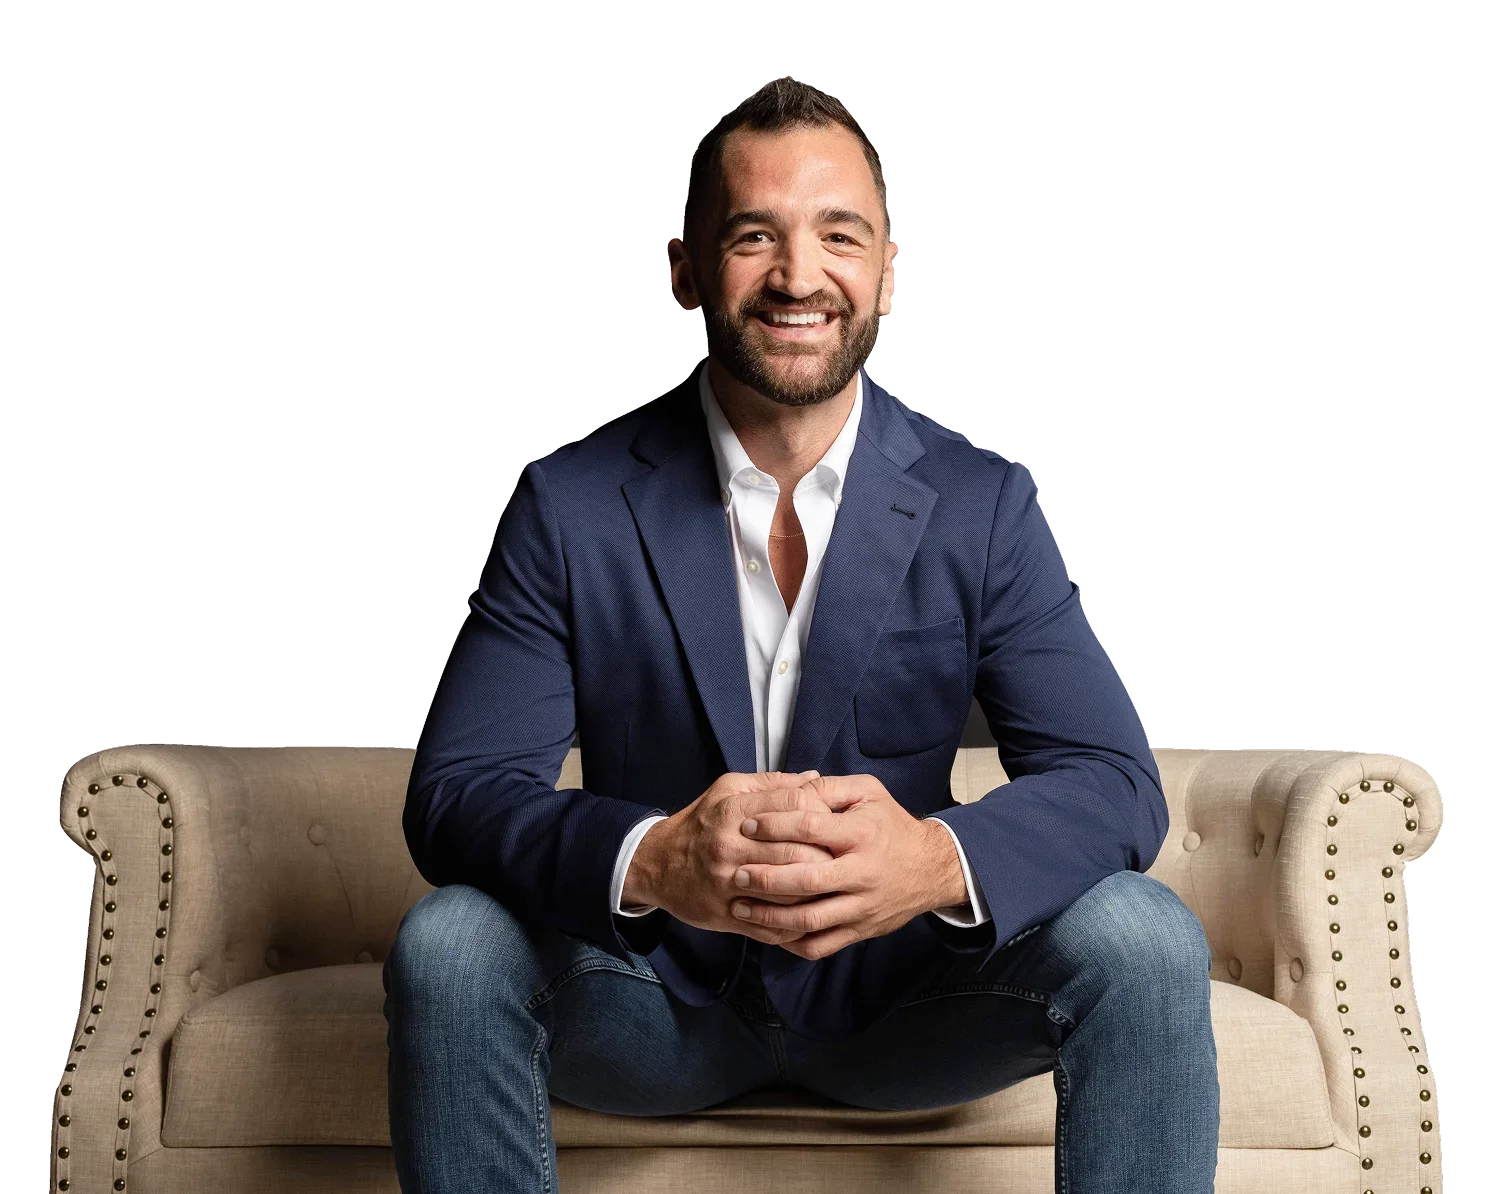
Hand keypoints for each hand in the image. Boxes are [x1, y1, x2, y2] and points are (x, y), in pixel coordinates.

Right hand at [627, 771, 841, 946]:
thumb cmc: (700, 824)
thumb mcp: (728, 790)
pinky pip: (770, 924)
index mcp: (733, 810)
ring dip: (816, 891)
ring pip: (788, 891)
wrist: (656, 864)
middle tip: (843, 857)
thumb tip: (816, 779)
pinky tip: (811, 915)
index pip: (795, 805)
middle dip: (827, 855)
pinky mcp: (726, 914)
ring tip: (833, 886)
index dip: (821, 811)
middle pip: (797, 851)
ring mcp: (727, 883)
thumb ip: (773, 784)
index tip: (832, 820)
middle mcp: (730, 846)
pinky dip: (796, 923)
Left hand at [729, 773, 960, 960]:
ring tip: (741, 906)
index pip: (810, 827)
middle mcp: (862, 872)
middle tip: (736, 873)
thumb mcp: (869, 793)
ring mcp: (861, 906)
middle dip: (765, 878)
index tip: (747, 825)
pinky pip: (822, 945)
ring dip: (770, 916)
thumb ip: (831, 787)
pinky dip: (792, 943)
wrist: (932, 869)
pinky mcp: (861, 930)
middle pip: (806, 880)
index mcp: (861, 834)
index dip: (774, 826)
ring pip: (810, 920)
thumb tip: (794, 785)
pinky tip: (769, 932)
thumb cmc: (892, 826)